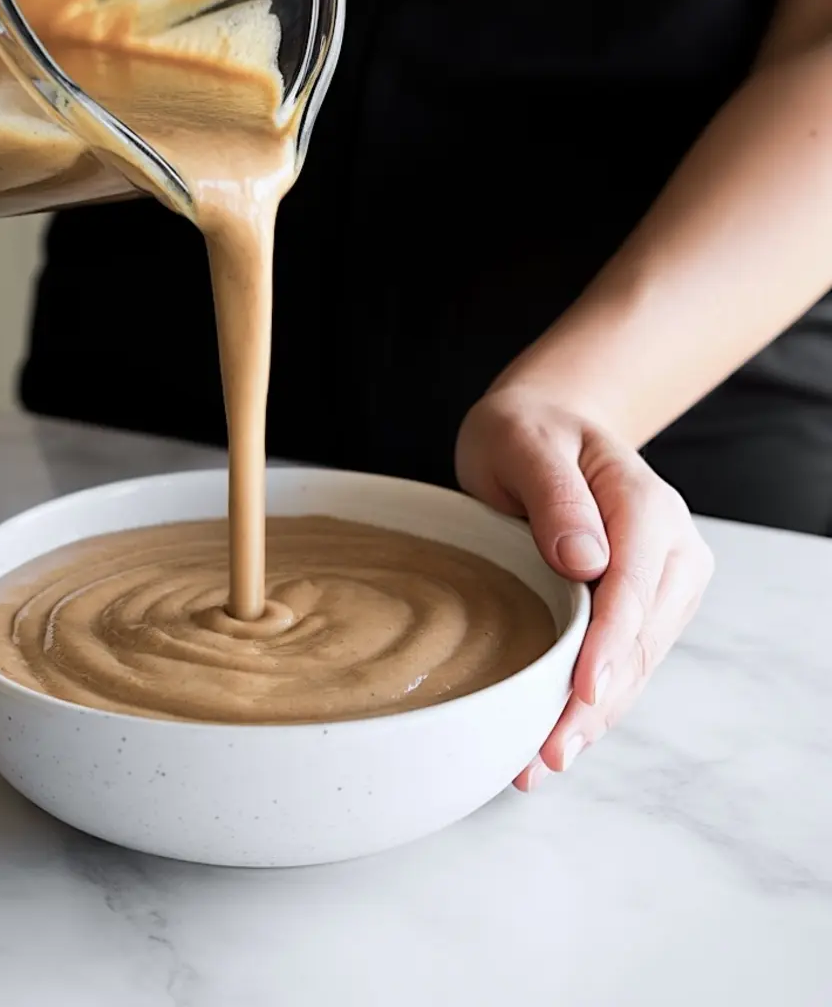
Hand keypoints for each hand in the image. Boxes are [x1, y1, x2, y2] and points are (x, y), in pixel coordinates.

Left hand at [455, 385, 713, 791]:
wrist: (541, 430)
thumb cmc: (527, 434)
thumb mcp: (525, 444)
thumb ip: (556, 497)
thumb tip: (586, 560)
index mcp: (645, 505)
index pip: (635, 586)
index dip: (610, 645)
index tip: (583, 692)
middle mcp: (669, 551)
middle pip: (641, 640)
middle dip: (596, 702)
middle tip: (547, 754)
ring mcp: (659, 585)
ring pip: (635, 665)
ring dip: (592, 718)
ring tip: (539, 763)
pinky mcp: (639, 609)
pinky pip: (620, 663)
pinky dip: (589, 704)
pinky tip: (551, 741)